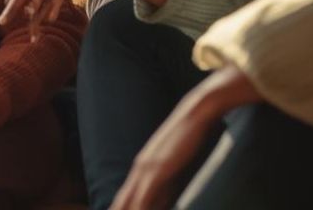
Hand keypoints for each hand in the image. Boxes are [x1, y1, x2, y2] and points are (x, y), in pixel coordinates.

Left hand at [111, 66, 260, 209]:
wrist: (195, 113)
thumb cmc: (189, 136)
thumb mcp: (175, 163)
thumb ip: (167, 181)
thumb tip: (163, 198)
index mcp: (142, 166)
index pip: (124, 194)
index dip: (118, 207)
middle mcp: (140, 167)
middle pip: (121, 199)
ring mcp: (146, 168)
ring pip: (128, 200)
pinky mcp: (157, 170)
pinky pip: (144, 197)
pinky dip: (138, 209)